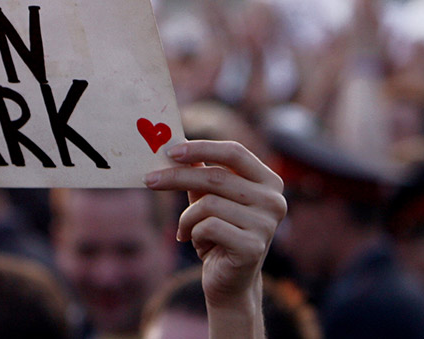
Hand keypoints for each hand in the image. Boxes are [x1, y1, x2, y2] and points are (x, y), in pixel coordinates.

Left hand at [145, 140, 285, 308]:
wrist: (231, 280)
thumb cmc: (219, 231)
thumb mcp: (210, 197)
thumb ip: (200, 171)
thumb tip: (174, 143)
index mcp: (269, 181)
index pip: (234, 152)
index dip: (202, 149)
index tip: (171, 152)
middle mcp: (274, 200)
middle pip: (216, 177)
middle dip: (176, 177)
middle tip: (149, 180)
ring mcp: (266, 225)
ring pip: (208, 204)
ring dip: (187, 217)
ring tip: (186, 229)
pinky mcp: (253, 247)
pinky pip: (209, 226)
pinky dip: (194, 233)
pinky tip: (199, 242)